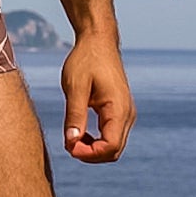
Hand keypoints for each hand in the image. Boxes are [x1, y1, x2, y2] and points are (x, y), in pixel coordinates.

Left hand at [60, 34, 132, 162]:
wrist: (98, 42)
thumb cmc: (85, 60)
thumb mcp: (75, 86)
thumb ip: (74, 115)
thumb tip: (71, 143)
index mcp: (119, 108)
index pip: (110, 147)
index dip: (89, 154)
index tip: (68, 146)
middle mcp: (127, 114)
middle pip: (114, 151)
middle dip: (90, 155)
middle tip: (68, 144)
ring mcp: (126, 114)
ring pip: (114, 147)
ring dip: (93, 150)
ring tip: (72, 138)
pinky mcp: (121, 112)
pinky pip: (112, 136)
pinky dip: (97, 142)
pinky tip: (80, 133)